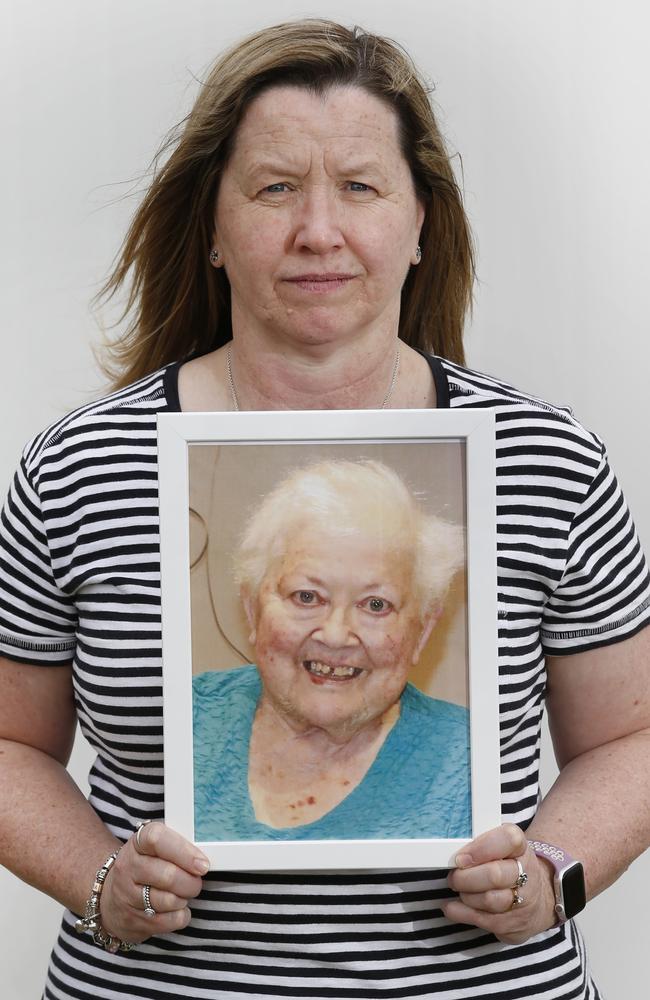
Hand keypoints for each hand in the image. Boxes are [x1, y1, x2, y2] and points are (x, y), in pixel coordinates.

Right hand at [99, 822, 209, 943]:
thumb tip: (203, 859)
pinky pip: (168, 921)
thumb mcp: (154, 848)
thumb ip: (176, 847)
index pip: (157, 839)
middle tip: (197, 881)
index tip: (202, 864)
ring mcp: (126, 896)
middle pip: (167, 875)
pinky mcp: (132, 921)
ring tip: (184, 893)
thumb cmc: (145, 866)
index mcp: (137, 843)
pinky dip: (180, 916)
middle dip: (190, 881)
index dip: (183, 852)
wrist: (113, 896)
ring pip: (169, 900)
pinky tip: (177, 909)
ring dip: (184, 898)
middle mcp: (128, 867)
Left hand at [443, 824, 556, 943]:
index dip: (482, 848)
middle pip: (495, 875)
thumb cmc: (508, 867)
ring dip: (466, 895)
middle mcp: (527, 875)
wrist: (537, 898)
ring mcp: (523, 903)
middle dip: (466, 877)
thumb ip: (480, 844)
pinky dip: (461, 913)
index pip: (509, 839)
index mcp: (521, 849)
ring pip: (489, 900)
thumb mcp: (501, 848)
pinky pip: (483, 921)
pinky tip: (451, 907)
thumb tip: (449, 850)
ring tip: (459, 889)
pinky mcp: (514, 925)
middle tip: (454, 876)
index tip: (461, 857)